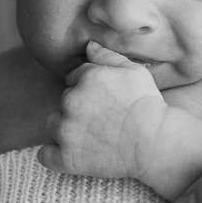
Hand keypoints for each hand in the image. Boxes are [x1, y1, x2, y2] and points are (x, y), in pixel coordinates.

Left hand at [39, 40, 166, 180]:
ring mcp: (66, 130)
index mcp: (85, 77)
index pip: (74, 79)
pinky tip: (71, 154)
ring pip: (53, 125)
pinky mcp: (67, 157)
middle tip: (101, 120)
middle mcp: (71, 101)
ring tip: (90, 138)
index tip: (103, 102)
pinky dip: (54, 155)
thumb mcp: (134, 71)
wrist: (155, 142)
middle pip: (64, 101)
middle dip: (78, 108)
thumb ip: (107, 56)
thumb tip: (88, 45)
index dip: (88, 90)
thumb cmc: (148, 105)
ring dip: (65, 129)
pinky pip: (46, 155)